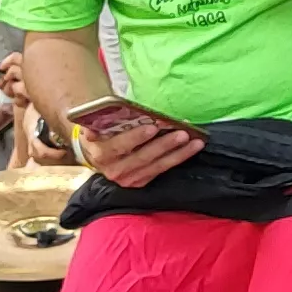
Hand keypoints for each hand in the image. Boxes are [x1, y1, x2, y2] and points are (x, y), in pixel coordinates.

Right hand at [72, 110, 201, 188]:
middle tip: (182, 133)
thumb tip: (118, 108)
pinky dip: (177, 158)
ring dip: (178, 154)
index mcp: (101, 153)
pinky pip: (161, 170)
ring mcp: (128, 179)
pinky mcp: (140, 182)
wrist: (96, 155)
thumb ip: (105, 119)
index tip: (152, 127)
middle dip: (164, 145)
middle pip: (143, 157)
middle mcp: (114, 170)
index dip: (136, 137)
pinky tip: (191, 148)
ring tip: (195, 142)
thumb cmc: (101, 134)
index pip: (120, 145)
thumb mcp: (98, 125)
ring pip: (157, 166)